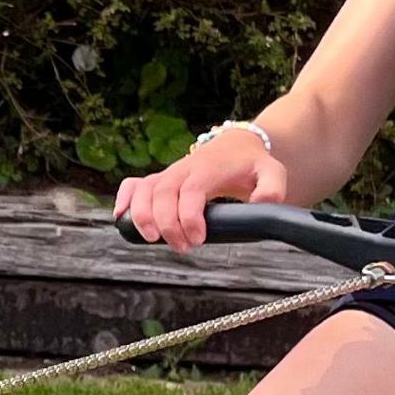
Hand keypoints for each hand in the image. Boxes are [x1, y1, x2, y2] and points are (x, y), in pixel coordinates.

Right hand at [114, 132, 287, 247]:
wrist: (235, 145)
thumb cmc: (252, 164)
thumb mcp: (272, 172)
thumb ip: (272, 189)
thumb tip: (262, 204)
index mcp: (208, 169)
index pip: (191, 191)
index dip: (189, 217)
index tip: (198, 239)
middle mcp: (184, 169)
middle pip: (163, 193)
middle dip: (166, 224)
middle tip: (182, 248)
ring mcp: (169, 174)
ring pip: (144, 190)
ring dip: (142, 216)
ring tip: (152, 240)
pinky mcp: (160, 179)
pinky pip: (134, 185)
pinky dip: (124, 200)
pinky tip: (121, 218)